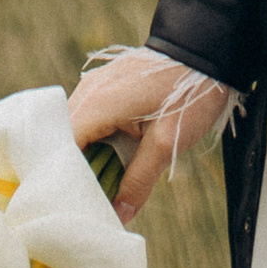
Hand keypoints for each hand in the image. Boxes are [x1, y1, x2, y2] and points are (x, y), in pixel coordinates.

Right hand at [68, 50, 235, 222]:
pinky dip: (94, 142)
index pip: (60, 147)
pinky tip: (107, 161)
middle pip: (64, 140)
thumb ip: (138, 181)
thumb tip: (118, 216)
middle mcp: (89, 91)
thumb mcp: (167, 143)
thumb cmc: (189, 95)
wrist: (206, 51)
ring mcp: (96, 85)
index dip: (62, 178)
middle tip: (86, 202)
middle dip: (73, 172)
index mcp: (97, 103)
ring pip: (76, 131)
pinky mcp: (107, 85)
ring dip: (85, 157)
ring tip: (98, 187)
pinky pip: (89, 119)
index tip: (72, 205)